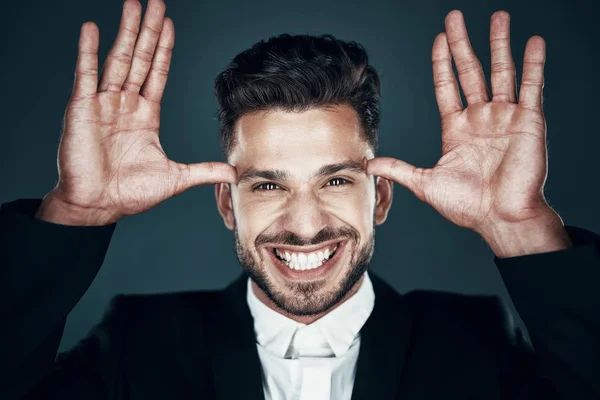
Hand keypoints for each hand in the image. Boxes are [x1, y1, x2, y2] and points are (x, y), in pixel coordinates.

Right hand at [38, 0, 235, 225]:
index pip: (158, 73)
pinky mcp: (82, 110)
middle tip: (156, 2)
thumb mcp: (176, 178)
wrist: (98, 206)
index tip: (170, 25)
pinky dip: (87, 51)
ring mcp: (103, 104)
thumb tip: (234, 171)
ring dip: (127, 32)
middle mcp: (125, 104)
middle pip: (141, 59)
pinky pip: (85, 75)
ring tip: (134, 5)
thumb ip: (204, 170)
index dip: (165, 49)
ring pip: (118, 60)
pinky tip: (91, 28)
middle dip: (149, 31)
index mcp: (145, 115)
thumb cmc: (130, 193)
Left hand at [367, 10, 553, 234]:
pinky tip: (533, 42)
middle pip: (470, 71)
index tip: (438, 39)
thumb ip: (398, 169)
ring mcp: (505, 118)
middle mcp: (480, 119)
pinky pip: (532, 87)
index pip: (447, 86)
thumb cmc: (467, 206)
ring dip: (499, 43)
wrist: (500, 219)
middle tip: (455, 17)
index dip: (442, 62)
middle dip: (463, 43)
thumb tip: (368, 163)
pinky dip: (534, 64)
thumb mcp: (425, 183)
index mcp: (456, 129)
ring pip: (501, 72)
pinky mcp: (528, 122)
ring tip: (498, 16)